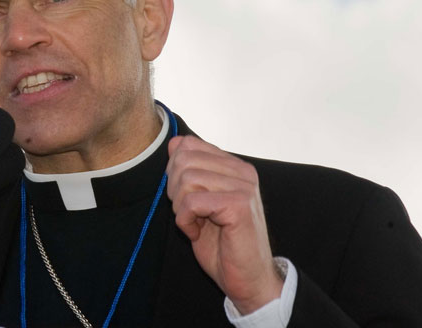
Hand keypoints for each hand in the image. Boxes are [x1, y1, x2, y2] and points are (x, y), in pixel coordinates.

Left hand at [165, 135, 282, 313]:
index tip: (185, 198)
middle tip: (189, 214)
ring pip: (186, 179)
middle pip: (184, 160)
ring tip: (195, 224)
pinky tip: (197, 233)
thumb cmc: (222, 244)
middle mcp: (242, 171)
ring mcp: (243, 187)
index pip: (188, 144)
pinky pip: (192, 202)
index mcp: (234, 166)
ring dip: (180, 208)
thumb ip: (189, 171)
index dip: (174, 171)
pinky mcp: (239, 205)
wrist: (248, 279)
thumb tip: (174, 142)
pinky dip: (185, 221)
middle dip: (174, 190)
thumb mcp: (199, 202)